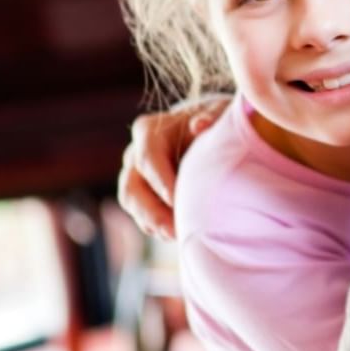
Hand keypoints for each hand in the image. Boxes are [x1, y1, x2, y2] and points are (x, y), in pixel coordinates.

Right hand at [115, 96, 228, 238]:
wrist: (208, 130)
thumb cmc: (215, 121)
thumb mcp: (217, 114)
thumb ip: (210, 118)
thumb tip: (199, 125)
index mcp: (150, 131)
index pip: (148, 157)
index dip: (161, 181)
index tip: (177, 200)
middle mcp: (135, 153)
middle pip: (131, 186)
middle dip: (151, 211)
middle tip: (173, 230)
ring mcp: (135, 175)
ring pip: (132, 203)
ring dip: (151, 222)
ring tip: (176, 236)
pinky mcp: (142, 194)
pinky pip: (140, 214)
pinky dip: (155, 226)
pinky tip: (176, 234)